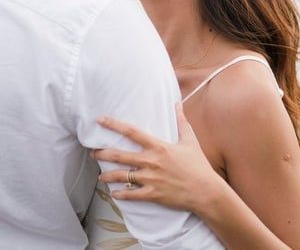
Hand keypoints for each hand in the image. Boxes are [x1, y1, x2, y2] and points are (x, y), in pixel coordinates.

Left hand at [92, 102, 226, 212]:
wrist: (206, 191)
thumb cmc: (199, 165)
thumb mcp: (189, 141)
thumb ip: (181, 121)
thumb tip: (178, 103)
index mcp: (158, 146)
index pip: (131, 132)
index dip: (113, 124)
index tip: (100, 120)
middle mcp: (151, 161)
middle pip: (120, 155)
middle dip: (103, 153)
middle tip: (92, 152)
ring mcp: (151, 179)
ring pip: (123, 176)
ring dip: (108, 176)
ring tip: (100, 176)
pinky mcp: (153, 194)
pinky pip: (132, 195)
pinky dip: (121, 195)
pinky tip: (113, 194)